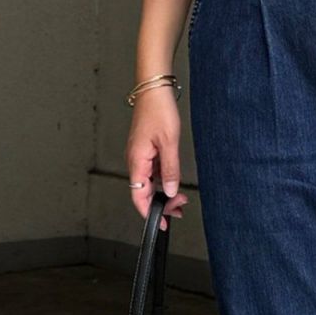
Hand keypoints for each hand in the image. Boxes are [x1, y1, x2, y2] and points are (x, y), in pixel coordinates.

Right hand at [125, 89, 188, 228]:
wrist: (154, 90)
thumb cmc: (158, 111)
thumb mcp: (169, 143)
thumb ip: (170, 170)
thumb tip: (170, 191)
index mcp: (137, 161)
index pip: (138, 196)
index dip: (149, 213)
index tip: (160, 223)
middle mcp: (135, 160)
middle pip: (144, 192)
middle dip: (161, 204)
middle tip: (179, 208)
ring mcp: (140, 156)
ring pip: (149, 183)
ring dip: (163, 192)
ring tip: (180, 198)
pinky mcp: (145, 150)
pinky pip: (153, 171)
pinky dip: (163, 180)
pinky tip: (173, 180)